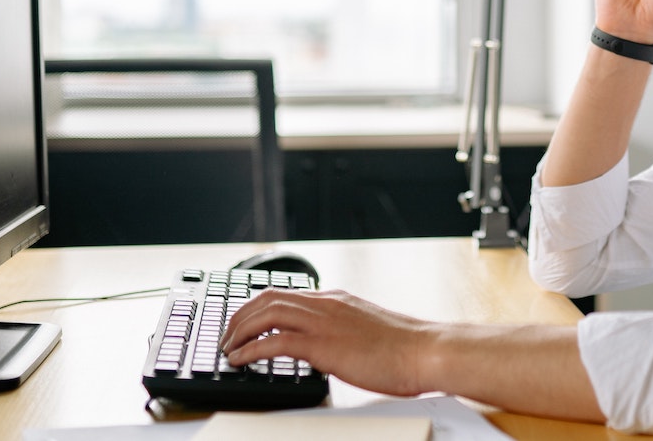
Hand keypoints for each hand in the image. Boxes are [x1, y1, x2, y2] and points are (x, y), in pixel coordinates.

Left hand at [221, 288, 435, 397]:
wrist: (426, 351)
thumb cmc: (405, 348)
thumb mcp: (367, 330)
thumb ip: (343, 330)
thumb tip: (327, 345)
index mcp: (335, 300)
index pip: (284, 293)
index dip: (255, 307)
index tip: (242, 322)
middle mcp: (326, 304)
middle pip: (267, 298)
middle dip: (239, 317)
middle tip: (226, 337)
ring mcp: (324, 322)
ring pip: (266, 313)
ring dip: (239, 331)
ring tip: (227, 348)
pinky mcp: (325, 345)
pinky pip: (275, 342)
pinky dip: (251, 350)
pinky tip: (240, 361)